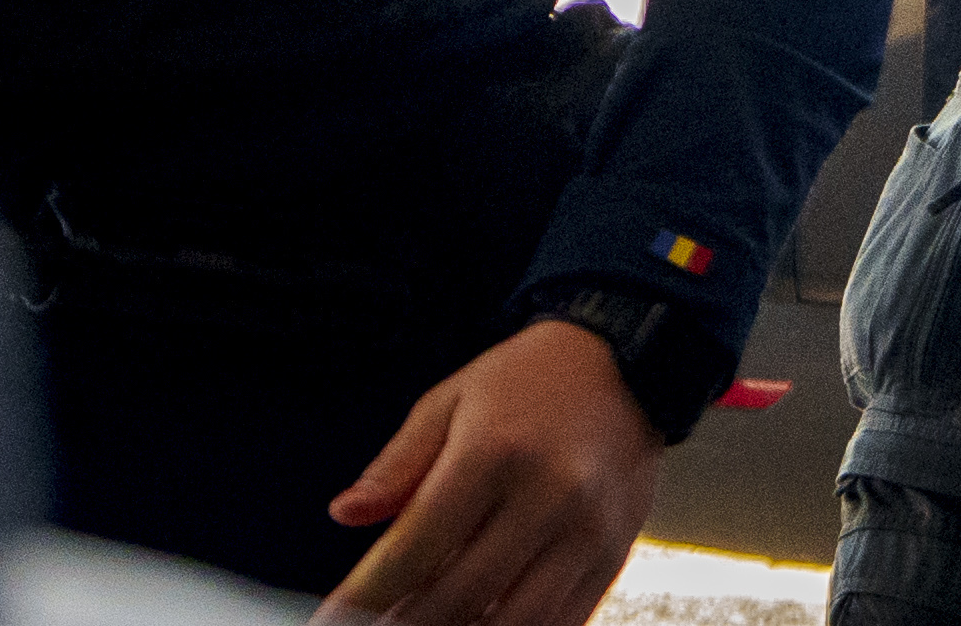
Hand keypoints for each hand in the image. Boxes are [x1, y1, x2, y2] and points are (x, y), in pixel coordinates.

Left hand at [319, 319, 659, 625]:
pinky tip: (482, 624)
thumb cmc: (532, 379)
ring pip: (511, 623)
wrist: (629, 361)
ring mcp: (587, 532)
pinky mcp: (614, 554)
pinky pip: (561, 622)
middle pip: (457, 596)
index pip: (415, 548)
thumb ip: (398, 464)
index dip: (364, 595)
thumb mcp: (451, 401)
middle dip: (401, 624)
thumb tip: (346, 513)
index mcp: (496, 452)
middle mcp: (549, 495)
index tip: (332, 617)